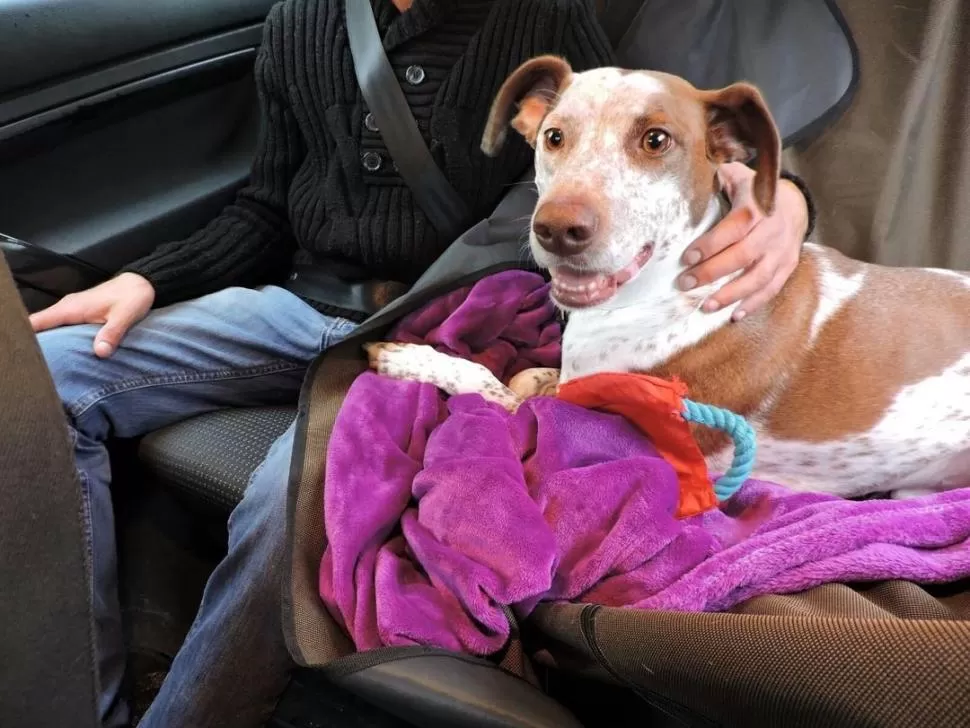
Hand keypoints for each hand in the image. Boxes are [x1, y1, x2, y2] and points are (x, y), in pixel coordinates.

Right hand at [30, 273, 154, 357]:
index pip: (37, 321)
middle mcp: (67, 308)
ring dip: (47, 342)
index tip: (27, 354)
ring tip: (46, 363)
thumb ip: (111, 333)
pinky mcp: (80, 313)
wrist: (142, 283)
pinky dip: (59, 338)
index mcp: (71, 308)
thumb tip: (99, 353)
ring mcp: (73, 310)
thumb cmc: (132, 297)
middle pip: (39, 326)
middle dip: (35, 343)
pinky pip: (62, 326)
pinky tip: (63, 353)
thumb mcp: (124, 316)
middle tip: (35, 365)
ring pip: (50, 327)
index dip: (27, 337)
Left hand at [678, 162, 807, 320]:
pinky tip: (734, 315)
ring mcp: (782, 251)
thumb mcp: (740, 176)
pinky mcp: (788, 266)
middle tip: (686, 283)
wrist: (795, 203)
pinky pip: (771, 289)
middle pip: (742, 256)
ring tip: (707, 306)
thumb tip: (698, 175)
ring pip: (757, 278)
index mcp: (758, 207)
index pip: (733, 228)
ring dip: (731, 295)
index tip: (687, 257)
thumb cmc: (757, 192)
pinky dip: (753, 304)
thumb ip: (720, 177)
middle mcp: (772, 231)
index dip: (710, 244)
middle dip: (711, 272)